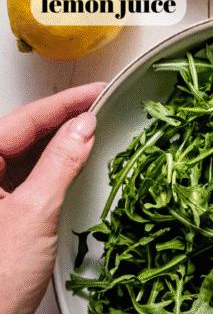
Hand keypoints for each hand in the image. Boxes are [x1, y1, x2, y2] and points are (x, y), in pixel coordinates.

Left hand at [0, 84, 104, 313]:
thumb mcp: (34, 214)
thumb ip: (60, 164)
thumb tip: (82, 128)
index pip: (22, 121)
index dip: (63, 104)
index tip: (96, 92)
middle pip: (22, 135)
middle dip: (63, 120)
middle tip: (101, 107)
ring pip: (26, 158)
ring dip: (60, 145)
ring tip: (95, 133)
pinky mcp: (0, 221)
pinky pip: (29, 182)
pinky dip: (54, 172)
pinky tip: (76, 169)